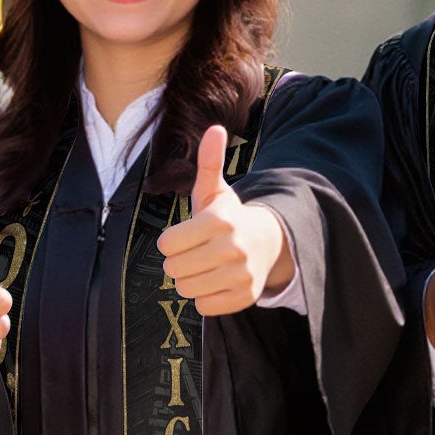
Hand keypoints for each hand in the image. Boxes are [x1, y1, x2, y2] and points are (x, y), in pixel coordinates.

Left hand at [156, 126, 290, 314]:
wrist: (267, 243)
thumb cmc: (229, 217)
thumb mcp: (215, 190)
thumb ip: (209, 162)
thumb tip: (215, 128)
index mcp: (220, 221)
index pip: (167, 244)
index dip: (170, 242)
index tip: (184, 237)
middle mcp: (233, 249)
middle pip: (174, 269)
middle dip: (178, 262)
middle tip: (194, 253)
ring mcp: (241, 274)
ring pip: (187, 289)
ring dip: (189, 280)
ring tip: (204, 267)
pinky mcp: (245, 297)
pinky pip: (204, 306)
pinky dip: (204, 297)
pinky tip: (215, 281)